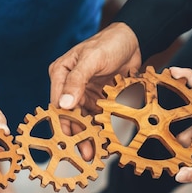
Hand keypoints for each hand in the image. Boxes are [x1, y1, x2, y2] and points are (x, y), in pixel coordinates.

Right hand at [48, 22, 141, 158]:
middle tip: (84, 153)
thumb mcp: (91, 59)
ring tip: (96, 152)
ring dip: (89, 135)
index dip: (63, 123)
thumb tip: (62, 105)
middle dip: (77, 135)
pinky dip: (102, 128)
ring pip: (84, 119)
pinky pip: (98, 116)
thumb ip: (76, 81)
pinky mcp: (99, 97)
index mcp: (60, 75)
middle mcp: (69, 86)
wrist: (134, 38)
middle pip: (70, 115)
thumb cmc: (109, 43)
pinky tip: (106, 141)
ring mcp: (85, 93)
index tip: (68, 141)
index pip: (57, 104)